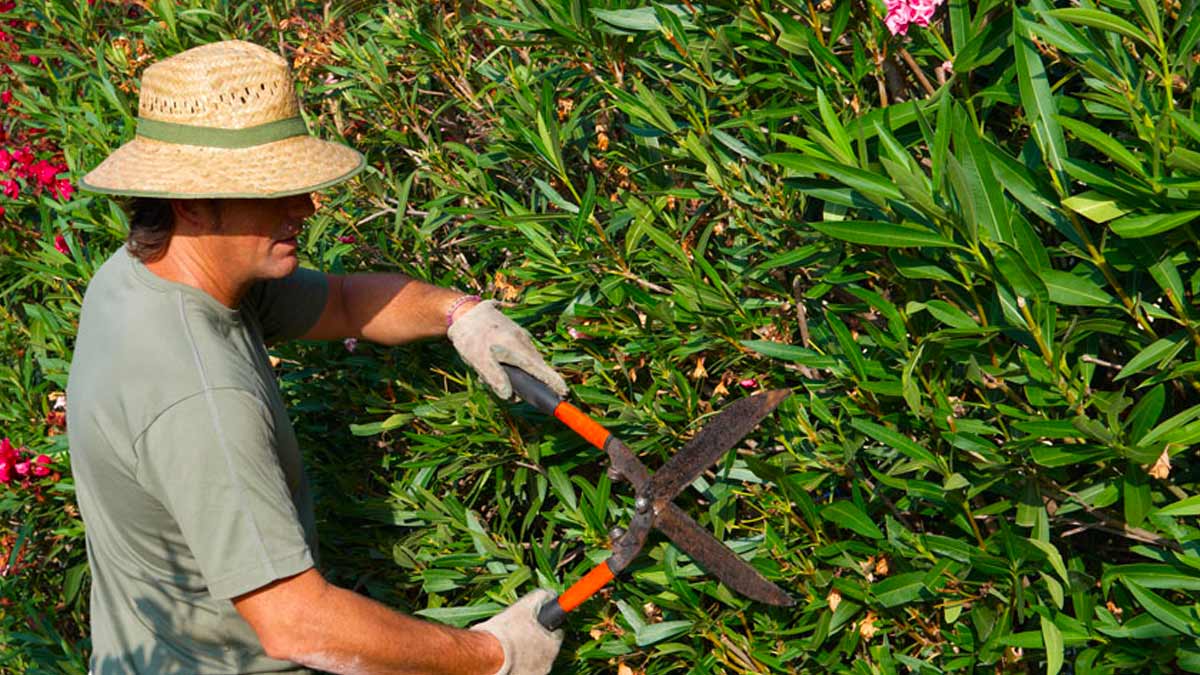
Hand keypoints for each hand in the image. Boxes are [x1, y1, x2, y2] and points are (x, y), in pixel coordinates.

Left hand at [447, 300, 567, 399]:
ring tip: (493, 376)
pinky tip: (493, 364)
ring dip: (518, 372)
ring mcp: (520, 335)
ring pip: (527, 360)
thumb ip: (494, 378)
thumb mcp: (478, 360)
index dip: (553, 381)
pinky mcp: (515, 333)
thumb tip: (509, 395)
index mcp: (516, 347)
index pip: (540, 368)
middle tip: (517, 395)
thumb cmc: (470, 337)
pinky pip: (520, 353)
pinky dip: (513, 363)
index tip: (564, 392)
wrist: (464, 312)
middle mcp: (522, 340)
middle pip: (535, 366)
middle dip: (531, 382)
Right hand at [470, 590, 563, 674]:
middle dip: (535, 640)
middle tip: (520, 633)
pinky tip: (506, 657)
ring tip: (510, 646)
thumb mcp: (524, 606)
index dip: (547, 626)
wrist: (486, 655)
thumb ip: (541, 597)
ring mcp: (535, 674)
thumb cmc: (506, 632)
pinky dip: (517, 665)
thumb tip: (550, 593)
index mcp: (552, 645)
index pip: (558, 633)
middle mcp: (547, 663)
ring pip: (534, 660)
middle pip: (546, 648)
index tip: (537, 623)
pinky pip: (524, 670)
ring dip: (527, 653)